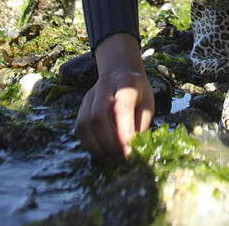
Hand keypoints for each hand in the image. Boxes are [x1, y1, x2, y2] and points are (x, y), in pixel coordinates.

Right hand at [75, 34, 154, 160]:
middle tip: (122, 157)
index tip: (129, 152)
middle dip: (109, 143)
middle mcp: (103, 87)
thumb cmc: (137, 92)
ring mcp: (89, 96)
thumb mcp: (148, 104)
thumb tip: (133, 148)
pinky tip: (103, 150)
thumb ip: (142, 124)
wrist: (119, 73)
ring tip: (113, 156)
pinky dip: (90, 144)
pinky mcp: (81, 107)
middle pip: (98, 116)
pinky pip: (80, 129)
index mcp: (125, 83)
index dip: (124, 131)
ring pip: (85, 124)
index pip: (121, 107)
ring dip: (98, 146)